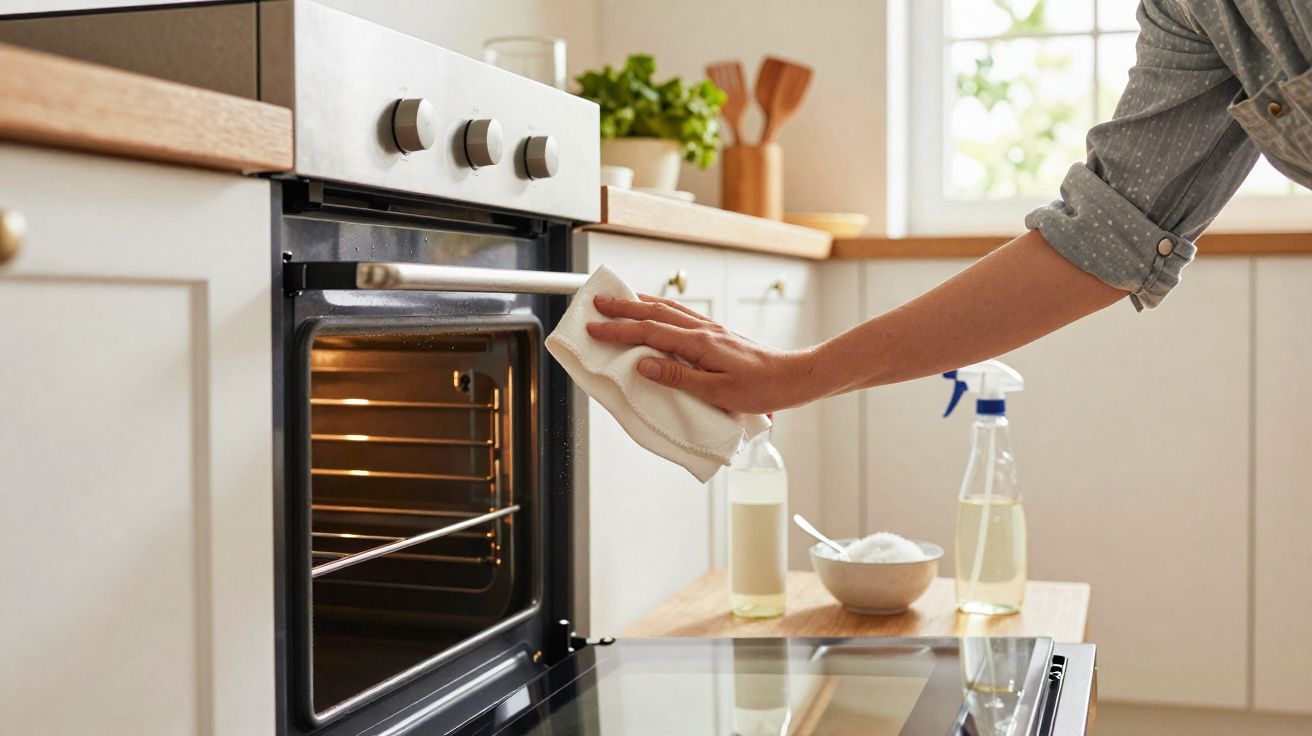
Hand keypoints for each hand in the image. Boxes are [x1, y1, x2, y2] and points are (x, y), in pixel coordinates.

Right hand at [586, 294, 816, 413]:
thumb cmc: (761, 388)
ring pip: (668, 308)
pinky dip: (662, 309)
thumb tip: (643, 364)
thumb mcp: (715, 391)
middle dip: (622, 307)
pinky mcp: (718, 333)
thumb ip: (676, 377)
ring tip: (620, 300)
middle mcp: (703, 330)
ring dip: (640, 303)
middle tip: (597, 303)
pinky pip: (682, 314)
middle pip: (654, 312)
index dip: (618, 330)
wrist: (793, 378)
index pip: (648, 332)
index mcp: (699, 343)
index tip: (594, 327)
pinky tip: (657, 312)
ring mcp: (711, 329)